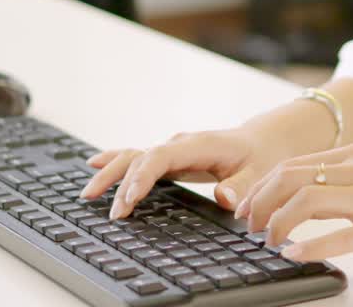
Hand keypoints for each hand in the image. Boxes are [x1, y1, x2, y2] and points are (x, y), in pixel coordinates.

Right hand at [81, 127, 300, 219]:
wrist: (264, 140)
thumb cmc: (262, 155)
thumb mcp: (261, 171)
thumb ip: (242, 185)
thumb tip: (224, 198)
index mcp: (199, 144)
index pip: (161, 157)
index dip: (143, 176)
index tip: (130, 198)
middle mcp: (180, 144)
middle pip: (141, 157)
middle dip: (122, 184)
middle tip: (112, 212)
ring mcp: (173, 150)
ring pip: (134, 157)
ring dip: (111, 174)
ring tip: (88, 193)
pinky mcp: (171, 159)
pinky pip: (139, 158)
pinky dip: (116, 162)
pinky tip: (95, 165)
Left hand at [237, 143, 352, 262]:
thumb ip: (343, 180)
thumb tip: (302, 196)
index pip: (292, 165)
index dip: (261, 187)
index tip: (247, 208)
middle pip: (291, 178)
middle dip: (261, 203)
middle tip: (249, 226)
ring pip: (309, 201)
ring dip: (279, 222)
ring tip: (268, 241)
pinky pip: (341, 236)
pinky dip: (311, 245)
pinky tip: (295, 254)